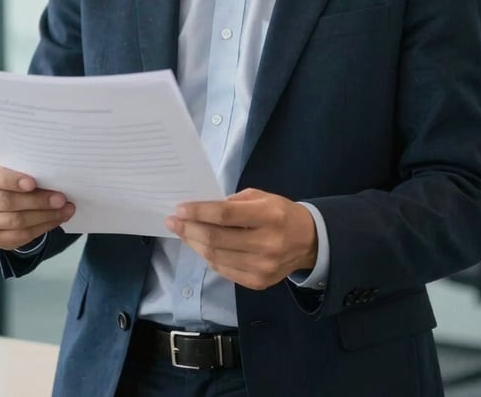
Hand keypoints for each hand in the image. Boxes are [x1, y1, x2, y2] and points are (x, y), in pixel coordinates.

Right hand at [0, 161, 74, 249]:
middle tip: (60, 198)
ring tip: (65, 209)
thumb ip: (26, 168)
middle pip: (7, 202)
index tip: (33, 183)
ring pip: (16, 222)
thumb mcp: (14, 166)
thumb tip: (53, 174)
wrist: (3, 196)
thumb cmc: (13, 176)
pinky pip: (20, 236)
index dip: (12, 180)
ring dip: (45, 216)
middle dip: (37, 201)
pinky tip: (57, 219)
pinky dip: (42, 227)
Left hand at [165, 188, 317, 290]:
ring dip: (193, 244)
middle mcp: (267, 244)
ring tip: (182, 233)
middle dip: (189, 229)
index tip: (179, 209)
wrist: (308, 242)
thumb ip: (233, 202)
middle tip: (172, 221)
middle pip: (216, 238)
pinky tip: (199, 246)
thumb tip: (200, 210)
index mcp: (269, 216)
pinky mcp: (258, 283)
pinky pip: (223, 270)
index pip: (225, 215)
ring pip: (216, 257)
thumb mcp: (261, 197)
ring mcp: (262, 267)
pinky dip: (208, 257)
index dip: (198, 212)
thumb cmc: (280, 213)